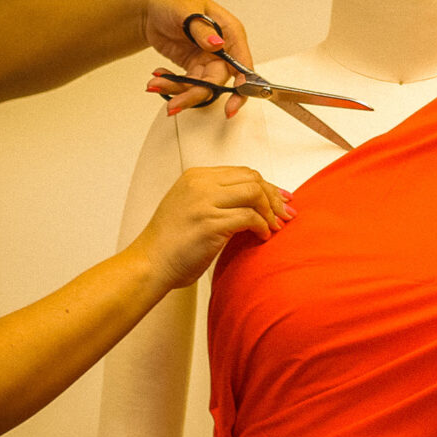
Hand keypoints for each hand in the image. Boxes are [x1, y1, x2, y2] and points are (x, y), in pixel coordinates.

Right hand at [125, 166, 295, 289]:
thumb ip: (215, 201)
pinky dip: (262, 227)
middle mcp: (200, 184)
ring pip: (254, 193)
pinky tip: (263, 237)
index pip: (242, 172)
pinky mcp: (210, 223)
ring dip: (271, 211)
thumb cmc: (171, 244)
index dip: (267, 186)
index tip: (282, 200)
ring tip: (275, 227)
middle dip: (275, 197)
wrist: (150, 263)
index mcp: (195, 177)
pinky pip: (249, 217)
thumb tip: (251, 205)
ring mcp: (204, 202)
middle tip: (286, 215)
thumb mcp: (190, 209)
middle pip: (252, 179)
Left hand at [140, 0, 252, 117]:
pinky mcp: (194, 69)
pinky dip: (171, 84)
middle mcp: (223, 52)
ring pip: (200, 88)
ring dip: (178, 91)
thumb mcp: (187, 9)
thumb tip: (217, 44)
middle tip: (176, 103)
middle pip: (217, 83)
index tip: (231, 105)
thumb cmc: (172, 0)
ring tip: (155, 85)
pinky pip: (187, 85)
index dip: (241, 88)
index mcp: (230, 34)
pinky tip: (158, 76)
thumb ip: (203, 29)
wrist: (151, 7)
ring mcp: (208, 62)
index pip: (243, 66)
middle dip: (195, 95)